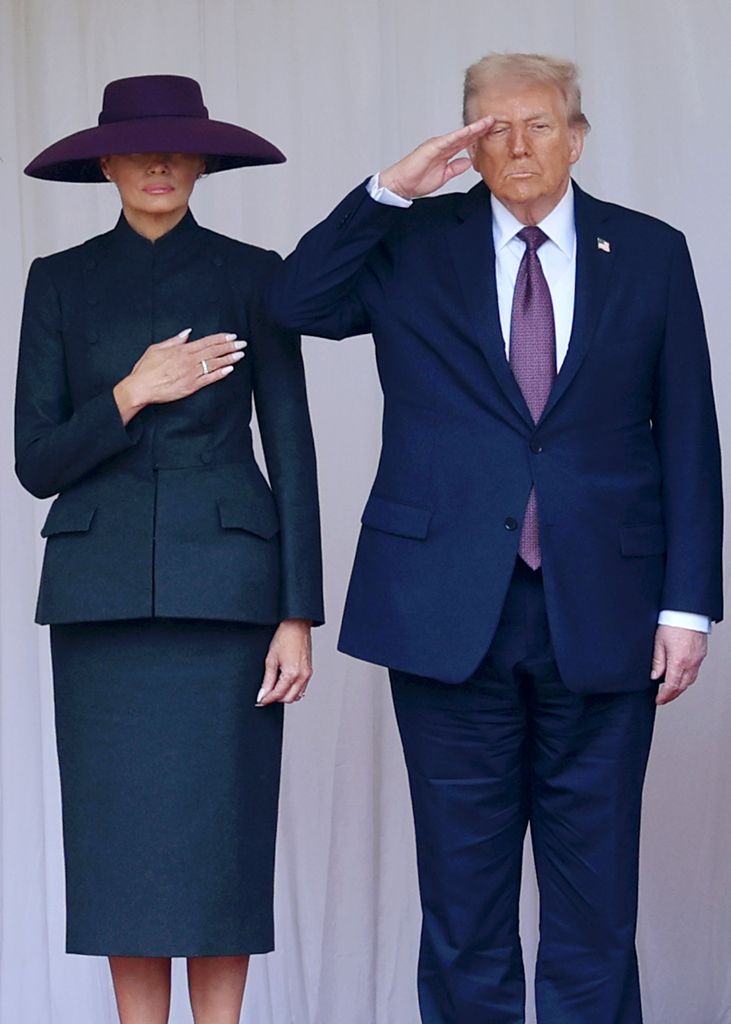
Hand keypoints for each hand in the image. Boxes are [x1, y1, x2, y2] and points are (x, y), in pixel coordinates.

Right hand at [113, 329, 246, 423]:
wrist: (141, 387)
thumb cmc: (146, 369)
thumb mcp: (157, 348)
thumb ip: (174, 340)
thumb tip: (187, 332)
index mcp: (181, 350)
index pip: (206, 342)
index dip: (220, 339)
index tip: (231, 336)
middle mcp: (189, 361)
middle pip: (213, 351)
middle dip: (229, 347)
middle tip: (242, 343)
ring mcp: (191, 374)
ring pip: (214, 364)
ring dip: (229, 358)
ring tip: (240, 354)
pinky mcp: (191, 387)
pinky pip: (209, 379)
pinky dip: (220, 374)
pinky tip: (229, 369)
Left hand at [256, 619, 312, 705]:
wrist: (296, 626)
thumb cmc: (284, 637)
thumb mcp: (271, 659)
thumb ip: (267, 680)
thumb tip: (263, 693)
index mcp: (292, 674)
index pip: (278, 694)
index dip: (267, 699)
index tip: (260, 700)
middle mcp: (302, 676)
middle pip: (288, 699)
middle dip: (276, 698)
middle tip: (266, 693)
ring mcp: (307, 674)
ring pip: (297, 696)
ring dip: (286, 695)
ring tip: (275, 687)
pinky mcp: (309, 671)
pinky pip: (302, 688)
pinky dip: (293, 689)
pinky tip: (285, 683)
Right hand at [378, 116, 494, 198]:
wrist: (401, 184)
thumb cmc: (416, 180)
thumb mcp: (443, 175)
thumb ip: (455, 168)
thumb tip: (468, 163)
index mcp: (445, 152)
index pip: (465, 142)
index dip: (479, 136)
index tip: (492, 131)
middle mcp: (442, 145)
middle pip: (465, 135)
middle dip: (480, 128)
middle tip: (494, 120)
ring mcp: (437, 145)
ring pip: (459, 134)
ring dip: (474, 128)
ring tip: (487, 122)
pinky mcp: (431, 147)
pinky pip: (449, 140)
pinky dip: (460, 135)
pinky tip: (470, 131)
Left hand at [652, 624, 707, 704]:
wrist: (688, 611)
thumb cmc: (673, 622)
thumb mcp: (658, 642)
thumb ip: (657, 661)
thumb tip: (655, 676)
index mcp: (679, 661)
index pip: (672, 686)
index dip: (665, 696)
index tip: (659, 700)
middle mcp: (691, 662)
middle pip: (683, 686)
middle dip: (673, 695)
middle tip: (664, 698)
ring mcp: (698, 659)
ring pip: (690, 679)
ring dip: (680, 686)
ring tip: (671, 689)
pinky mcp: (701, 653)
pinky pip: (695, 670)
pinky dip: (687, 677)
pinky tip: (680, 675)